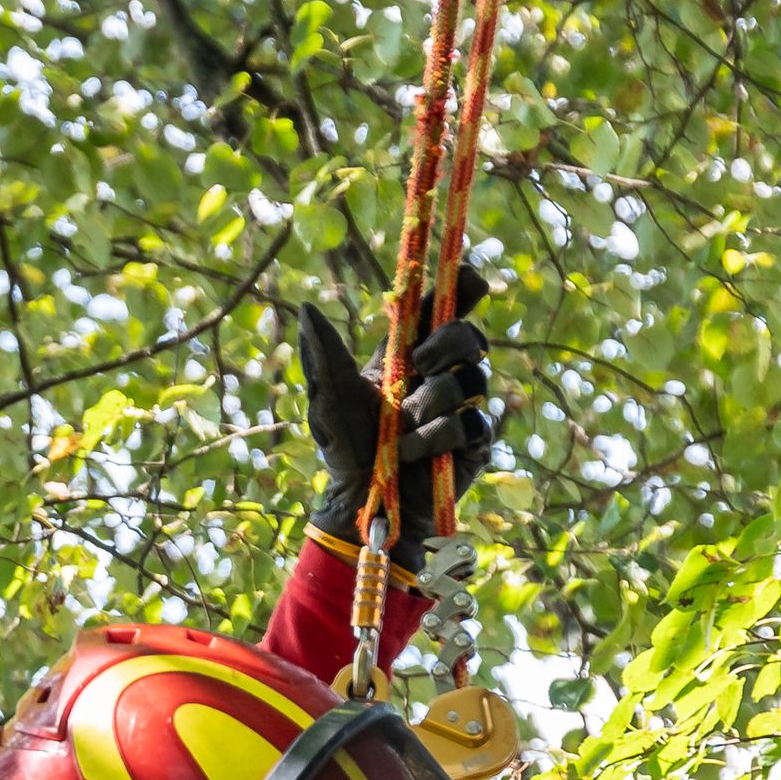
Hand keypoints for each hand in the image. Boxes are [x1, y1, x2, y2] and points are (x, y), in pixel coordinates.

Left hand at [293, 269, 499, 519]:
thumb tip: (306, 307)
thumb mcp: (330, 397)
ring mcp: (461, 407)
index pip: (442, 311)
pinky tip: (409, 452)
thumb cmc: (346, 447)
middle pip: (470, 337)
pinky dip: (435, 437)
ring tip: (400, 428)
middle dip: (448, 343)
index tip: (468, 277)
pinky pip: (470, 423)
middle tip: (419, 363)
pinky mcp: (474, 442)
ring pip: (471, 380)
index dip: (461, 287)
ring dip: (431, 402)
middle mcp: (441, 375)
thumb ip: (324, 353)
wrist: (364, 501)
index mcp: (411, 354)